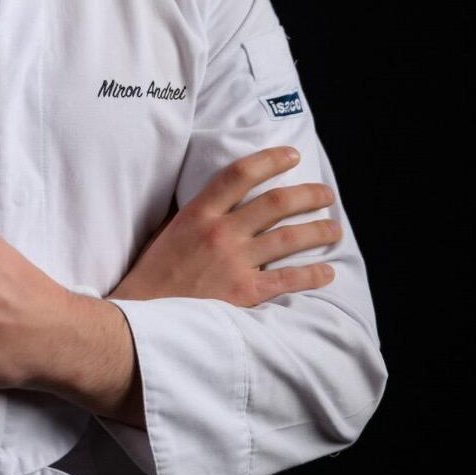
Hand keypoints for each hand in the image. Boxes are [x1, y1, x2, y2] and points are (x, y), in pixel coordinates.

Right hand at [108, 146, 341, 306]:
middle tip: (325, 194)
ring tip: (334, 228)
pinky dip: (312, 275)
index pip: (239, 174)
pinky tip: (327, 271)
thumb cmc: (151, 276)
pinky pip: (287, 280)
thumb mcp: (165, 233)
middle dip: (307, 195)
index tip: (292, 156)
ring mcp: (234, 263)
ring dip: (317, 231)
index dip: (270, 160)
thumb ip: (192, 216)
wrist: (141, 318)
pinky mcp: (244, 294)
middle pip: (275, 203)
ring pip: (288, 238)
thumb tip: (215, 203)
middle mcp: (220, 232)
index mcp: (198, 213)